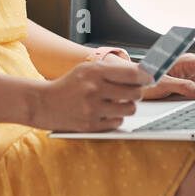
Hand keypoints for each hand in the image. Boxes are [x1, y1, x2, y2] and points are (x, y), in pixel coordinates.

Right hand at [31, 56, 145, 131]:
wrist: (44, 103)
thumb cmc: (69, 85)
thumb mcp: (86, 70)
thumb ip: (110, 70)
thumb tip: (140, 74)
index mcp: (94, 72)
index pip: (131, 73)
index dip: (146, 77)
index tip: (151, 78)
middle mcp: (94, 89)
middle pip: (135, 93)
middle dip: (137, 93)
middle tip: (133, 92)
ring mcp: (92, 109)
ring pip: (129, 110)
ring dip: (128, 107)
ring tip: (119, 103)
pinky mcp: (90, 125)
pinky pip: (117, 123)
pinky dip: (116, 118)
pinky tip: (106, 113)